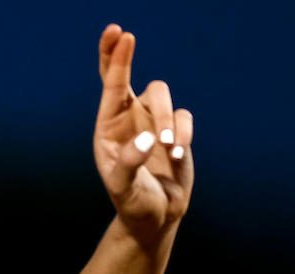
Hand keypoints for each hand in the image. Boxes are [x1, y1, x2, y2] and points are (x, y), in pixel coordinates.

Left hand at [94, 24, 193, 240]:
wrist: (155, 216)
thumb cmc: (131, 202)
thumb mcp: (122, 187)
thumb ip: (129, 163)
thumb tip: (147, 138)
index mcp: (108, 128)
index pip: (110, 87)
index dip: (113, 58)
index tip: (118, 35)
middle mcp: (129, 120)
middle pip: (133, 78)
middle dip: (124, 56)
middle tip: (124, 36)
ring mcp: (154, 123)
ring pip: (163, 97)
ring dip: (168, 118)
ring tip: (168, 148)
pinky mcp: (178, 130)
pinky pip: (186, 117)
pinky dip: (184, 135)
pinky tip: (176, 157)